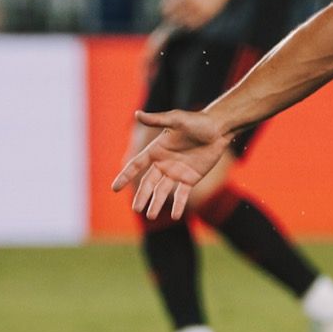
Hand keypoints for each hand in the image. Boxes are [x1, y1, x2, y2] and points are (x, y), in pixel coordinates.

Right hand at [112, 109, 231, 219]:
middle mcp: (163, 163)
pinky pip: (182, 194)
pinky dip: (178, 205)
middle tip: (136, 209)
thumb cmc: (197, 121)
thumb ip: (158, 120)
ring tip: (151, 217)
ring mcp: (176, 172)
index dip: (125, 176)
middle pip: (148, 183)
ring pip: (163, 191)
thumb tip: (137, 114)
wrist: (218, 129)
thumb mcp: (176, 119)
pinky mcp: (190, 178)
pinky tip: (175, 216)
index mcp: (156, 150)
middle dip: (142, 196)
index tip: (114, 188)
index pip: (136, 165)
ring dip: (157, 204)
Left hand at [160, 0, 237, 29]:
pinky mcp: (208, 15)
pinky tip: (188, 23)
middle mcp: (193, 2)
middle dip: (172, 18)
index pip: (170, 5)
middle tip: (169, 20)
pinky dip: (190, 25)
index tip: (164, 12)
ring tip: (179, 22)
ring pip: (185, 22)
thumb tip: (168, 6)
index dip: (165, 10)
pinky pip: (196, 24)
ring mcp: (201, 9)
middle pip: (176, 15)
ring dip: (181, 23)